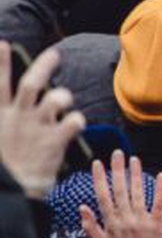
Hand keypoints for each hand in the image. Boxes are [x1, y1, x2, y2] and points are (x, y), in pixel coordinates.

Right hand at [0, 47, 83, 197]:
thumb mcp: (0, 136)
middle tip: (55, 54)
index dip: (0, 64)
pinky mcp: (53, 143)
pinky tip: (78, 122)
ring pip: (53, 100)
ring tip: (65, 97)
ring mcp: (36, 130)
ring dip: (62, 95)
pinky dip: (78, 119)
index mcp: (1, 117)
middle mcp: (18, 118)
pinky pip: (72, 122)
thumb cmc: (7, 165)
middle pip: (31, 85)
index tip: (3, 43)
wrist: (9, 194)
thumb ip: (6, 116)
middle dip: (43, 67)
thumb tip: (13, 101)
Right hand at [79, 150, 161, 237]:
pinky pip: (158, 203)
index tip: (98, 163)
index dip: (100, 178)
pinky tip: (160, 175)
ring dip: (136, 175)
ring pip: (138, 193)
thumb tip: (82, 207)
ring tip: (135, 159)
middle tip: (118, 153)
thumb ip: (90, 225)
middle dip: (118, 170)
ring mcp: (141, 221)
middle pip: (120, 190)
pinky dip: (160, 189)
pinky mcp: (157, 225)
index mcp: (110, 223)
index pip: (102, 195)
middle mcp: (125, 219)